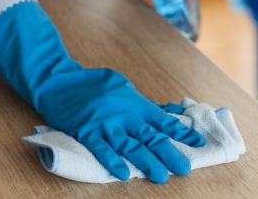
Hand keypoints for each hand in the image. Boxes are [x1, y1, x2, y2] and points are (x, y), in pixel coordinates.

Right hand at [0, 1, 204, 182]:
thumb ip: (145, 102)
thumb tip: (170, 112)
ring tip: (161, 176)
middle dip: (168, 153)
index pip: (162, 120)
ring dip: (146, 162)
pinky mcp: (86, 130)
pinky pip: (101, 148)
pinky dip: (112, 161)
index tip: (197, 143)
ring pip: (129, 145)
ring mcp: (105, 122)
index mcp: (134, 102)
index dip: (181, 132)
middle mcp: (123, 113)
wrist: (59, 81)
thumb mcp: (123, 85)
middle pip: (150, 136)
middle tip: (184, 168)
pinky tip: (123, 174)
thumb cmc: (94, 83)